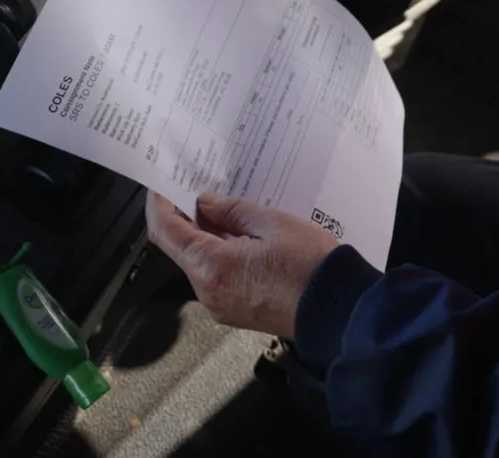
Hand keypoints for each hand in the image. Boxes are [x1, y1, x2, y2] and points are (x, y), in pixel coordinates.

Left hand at [144, 192, 343, 337]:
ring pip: (199, 263)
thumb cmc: (311, 268)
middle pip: (180, 248)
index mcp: (212, 267)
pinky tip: (239, 237)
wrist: (338, 311)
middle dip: (185, 218)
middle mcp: (208, 292)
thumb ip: (232, 210)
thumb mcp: (273, 223)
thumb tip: (205, 204)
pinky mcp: (236, 312)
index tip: (163, 185)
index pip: (166, 231)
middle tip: (198, 189)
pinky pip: (216, 278)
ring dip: (205, 236)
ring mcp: (221, 306)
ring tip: (225, 210)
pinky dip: (219, 254)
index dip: (159, 204)